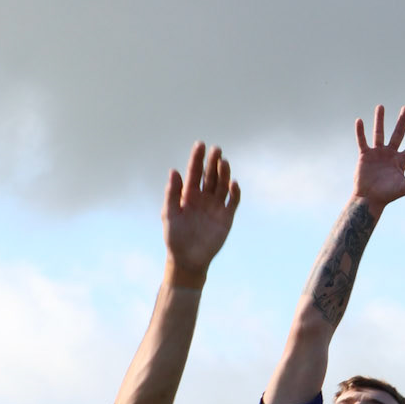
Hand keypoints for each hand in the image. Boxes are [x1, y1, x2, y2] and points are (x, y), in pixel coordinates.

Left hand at [162, 142, 240, 285]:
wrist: (188, 258)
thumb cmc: (175, 237)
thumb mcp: (170, 214)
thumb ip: (172, 193)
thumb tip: (174, 171)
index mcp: (188, 194)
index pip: (194, 172)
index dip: (197, 158)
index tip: (200, 144)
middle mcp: (203, 197)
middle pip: (210, 175)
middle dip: (213, 162)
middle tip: (216, 149)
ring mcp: (216, 206)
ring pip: (222, 185)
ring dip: (224, 173)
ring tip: (224, 162)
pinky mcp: (226, 217)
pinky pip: (233, 201)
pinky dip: (235, 192)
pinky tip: (233, 184)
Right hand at [351, 105, 404, 212]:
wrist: (369, 199)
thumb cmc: (388, 195)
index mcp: (401, 161)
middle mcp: (390, 154)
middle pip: (398, 134)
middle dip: (402, 121)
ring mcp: (377, 153)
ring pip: (379, 133)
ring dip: (380, 120)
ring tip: (380, 107)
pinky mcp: (365, 155)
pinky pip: (362, 141)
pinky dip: (360, 132)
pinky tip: (360, 121)